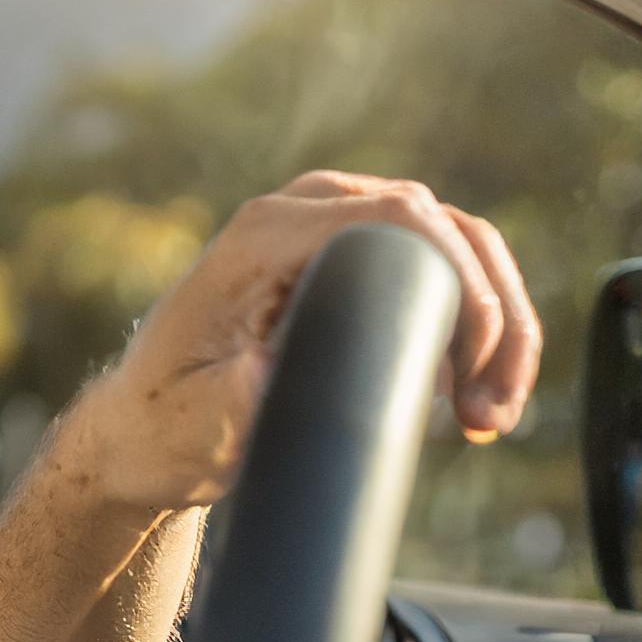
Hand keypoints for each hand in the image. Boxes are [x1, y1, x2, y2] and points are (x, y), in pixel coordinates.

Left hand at [73, 171, 542, 513]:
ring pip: (456, 241)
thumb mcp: (196, 424)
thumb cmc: (166, 427)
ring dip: (497, 324)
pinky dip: (475, 324)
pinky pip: (441, 264)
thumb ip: (232, 397)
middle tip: (490, 414)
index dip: (462, 285)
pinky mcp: (350, 255)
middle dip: (493, 316)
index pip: (398, 217)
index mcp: (262, 236)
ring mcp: (328, 226)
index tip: (473, 375)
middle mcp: (299, 213)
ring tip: (487, 417)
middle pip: (442, 224)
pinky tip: (470, 398)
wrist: (144, 428)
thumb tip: (269, 369)